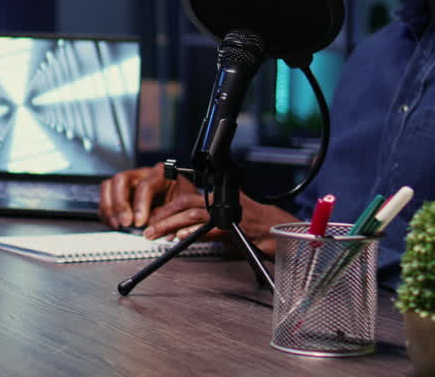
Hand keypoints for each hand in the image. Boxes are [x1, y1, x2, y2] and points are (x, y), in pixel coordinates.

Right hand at [98, 167, 195, 228]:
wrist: (184, 201)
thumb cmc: (185, 201)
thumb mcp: (182, 208)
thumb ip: (166, 218)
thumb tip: (151, 228)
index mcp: (162, 174)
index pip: (145, 185)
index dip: (140, 205)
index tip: (140, 222)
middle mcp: (143, 174)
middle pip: (121, 180)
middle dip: (120, 204)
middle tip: (125, 223)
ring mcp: (130, 181)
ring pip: (109, 185)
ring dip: (110, 207)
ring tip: (117, 225)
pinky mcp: (121, 191)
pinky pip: (106, 197)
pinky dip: (106, 211)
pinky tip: (113, 223)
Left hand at [145, 189, 295, 257]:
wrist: (286, 233)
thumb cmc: (262, 231)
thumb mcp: (230, 227)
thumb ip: (208, 227)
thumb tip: (184, 233)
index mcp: (220, 198)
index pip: (187, 198)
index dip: (168, 210)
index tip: (154, 221)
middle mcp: (223, 201)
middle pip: (185, 203)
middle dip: (163, 217)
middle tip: (148, 231)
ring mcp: (230, 211)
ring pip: (193, 213)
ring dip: (171, 225)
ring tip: (156, 235)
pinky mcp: (238, 226)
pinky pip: (211, 227)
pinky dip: (194, 232)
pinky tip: (181, 238)